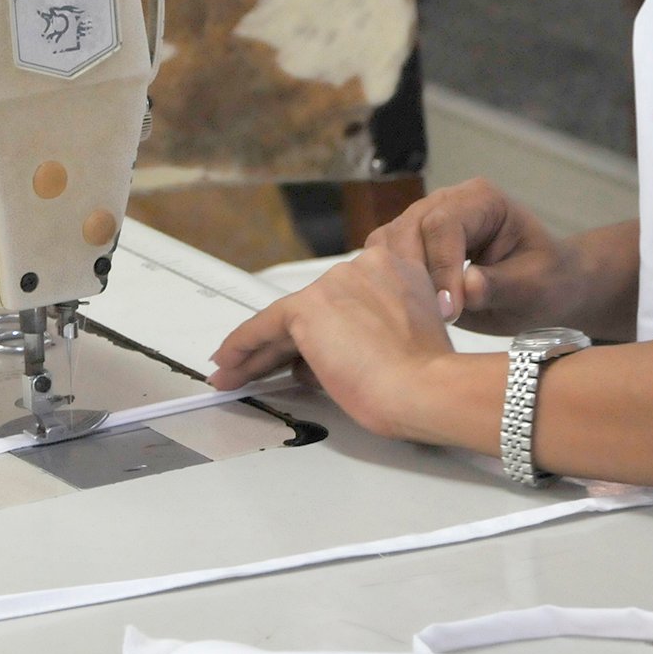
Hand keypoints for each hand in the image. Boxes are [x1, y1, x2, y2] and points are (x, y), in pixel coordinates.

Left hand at [208, 249, 457, 438]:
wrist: (425, 386)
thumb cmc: (425, 378)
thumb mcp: (401, 344)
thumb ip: (363, 336)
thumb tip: (314, 361)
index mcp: (394, 272)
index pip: (342, 301)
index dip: (320, 328)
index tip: (304, 347)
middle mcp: (363, 267)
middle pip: (311, 309)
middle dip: (283, 343)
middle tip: (260, 366)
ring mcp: (334, 284)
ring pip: (285, 321)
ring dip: (258, 351)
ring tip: (235, 373)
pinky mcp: (308, 307)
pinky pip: (261, 327)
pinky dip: (240, 347)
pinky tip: (227, 362)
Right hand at [363, 178, 580, 334]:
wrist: (545, 288)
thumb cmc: (546, 282)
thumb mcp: (535, 287)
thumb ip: (500, 285)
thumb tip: (464, 288)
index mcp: (481, 200)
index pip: (443, 225)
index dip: (441, 267)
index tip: (450, 310)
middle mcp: (445, 202)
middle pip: (407, 230)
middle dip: (415, 277)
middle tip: (435, 319)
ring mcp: (422, 221)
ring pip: (387, 243)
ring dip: (397, 282)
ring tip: (423, 317)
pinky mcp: (409, 246)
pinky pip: (384, 260)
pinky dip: (390, 286)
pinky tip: (412, 313)